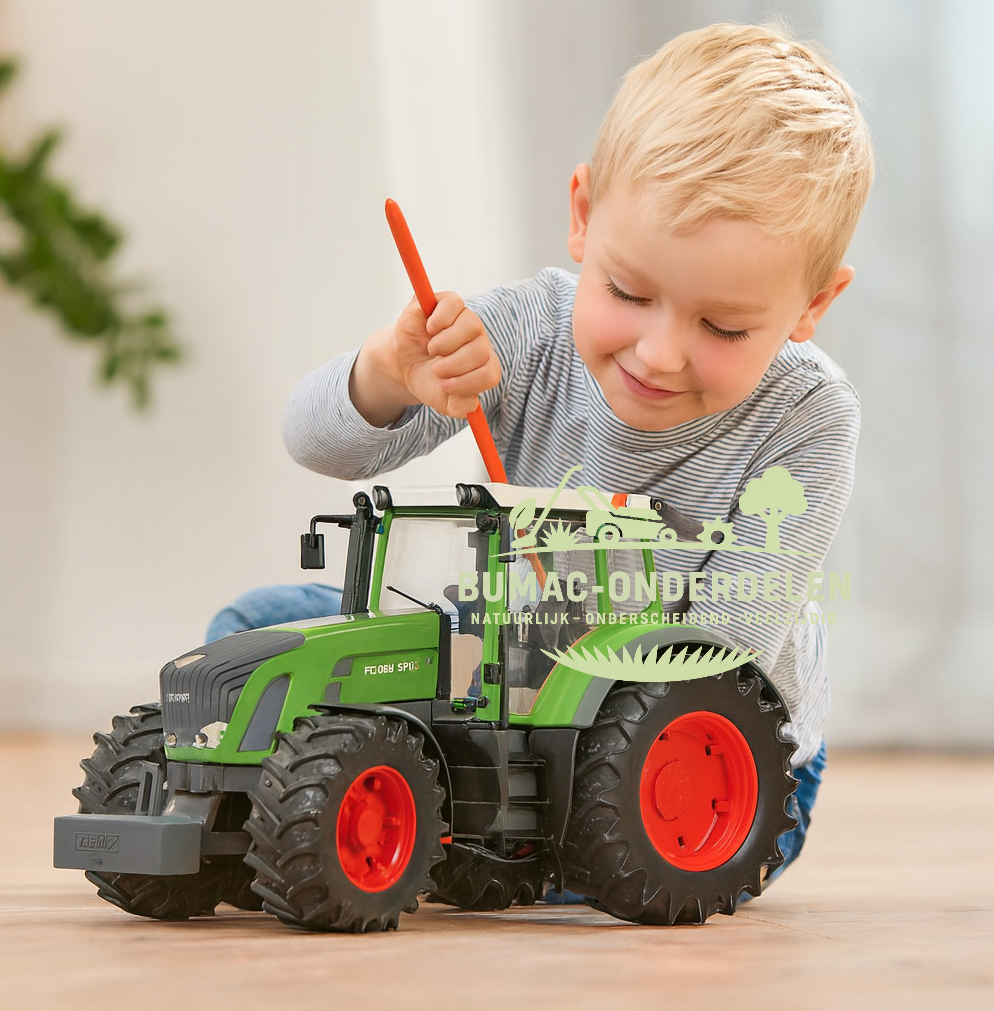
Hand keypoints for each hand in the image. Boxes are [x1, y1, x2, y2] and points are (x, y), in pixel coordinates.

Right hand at [352, 292, 499, 425]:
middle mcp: (479, 340)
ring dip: (446, 343)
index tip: (444, 386)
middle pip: (480, 351)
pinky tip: (430, 329)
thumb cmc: (428, 379)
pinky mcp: (448, 302)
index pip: (490, 374)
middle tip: (436, 369)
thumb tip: (472, 404)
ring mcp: (465, 319)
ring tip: (432, 350)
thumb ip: (459, 407)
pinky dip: (440, 319)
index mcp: (484, 364)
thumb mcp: (442, 401)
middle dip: (454, 365)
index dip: (468, 383)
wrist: (404, 362)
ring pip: (470, 326)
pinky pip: (454, 304)